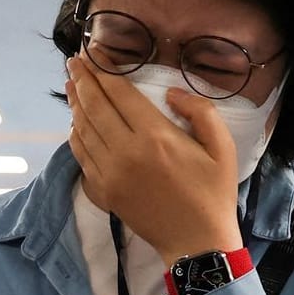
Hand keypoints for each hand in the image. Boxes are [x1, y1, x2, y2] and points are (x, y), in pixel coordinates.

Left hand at [65, 56, 243, 261]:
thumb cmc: (213, 192)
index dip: (104, 69)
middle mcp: (126, 152)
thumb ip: (199, 111)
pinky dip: (75, 134)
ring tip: (72, 84)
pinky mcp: (103, 191)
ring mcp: (110, 173)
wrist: (196, 242)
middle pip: (95, 106)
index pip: (120, 93)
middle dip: (82, 79)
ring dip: (75, 103)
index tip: (94, 52)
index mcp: (156, 137)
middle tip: (74, 61)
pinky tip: (76, 122)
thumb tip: (170, 93)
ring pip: (83, 129)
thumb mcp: (222, 147)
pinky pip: (81, 155)